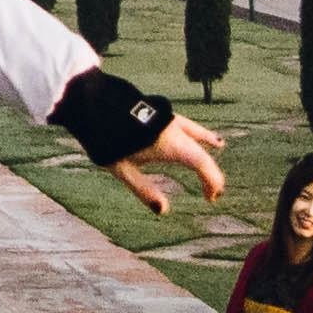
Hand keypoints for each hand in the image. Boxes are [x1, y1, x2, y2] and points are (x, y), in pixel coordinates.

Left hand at [109, 114, 230, 212]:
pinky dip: (193, 130)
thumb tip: (163, 211)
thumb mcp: (123, 169)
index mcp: (171, 144)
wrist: (94, 102)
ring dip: (205, 141)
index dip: (212, 181)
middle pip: (200, 151)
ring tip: (218, 143)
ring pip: (194, 131)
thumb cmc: (108, 138)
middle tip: (214, 189)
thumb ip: (144, 190)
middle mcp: (174, 129)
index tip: (211, 198)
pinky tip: (187, 129)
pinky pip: (183, 123)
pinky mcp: (157, 110)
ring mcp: (167, 117)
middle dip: (210, 172)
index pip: (202, 164)